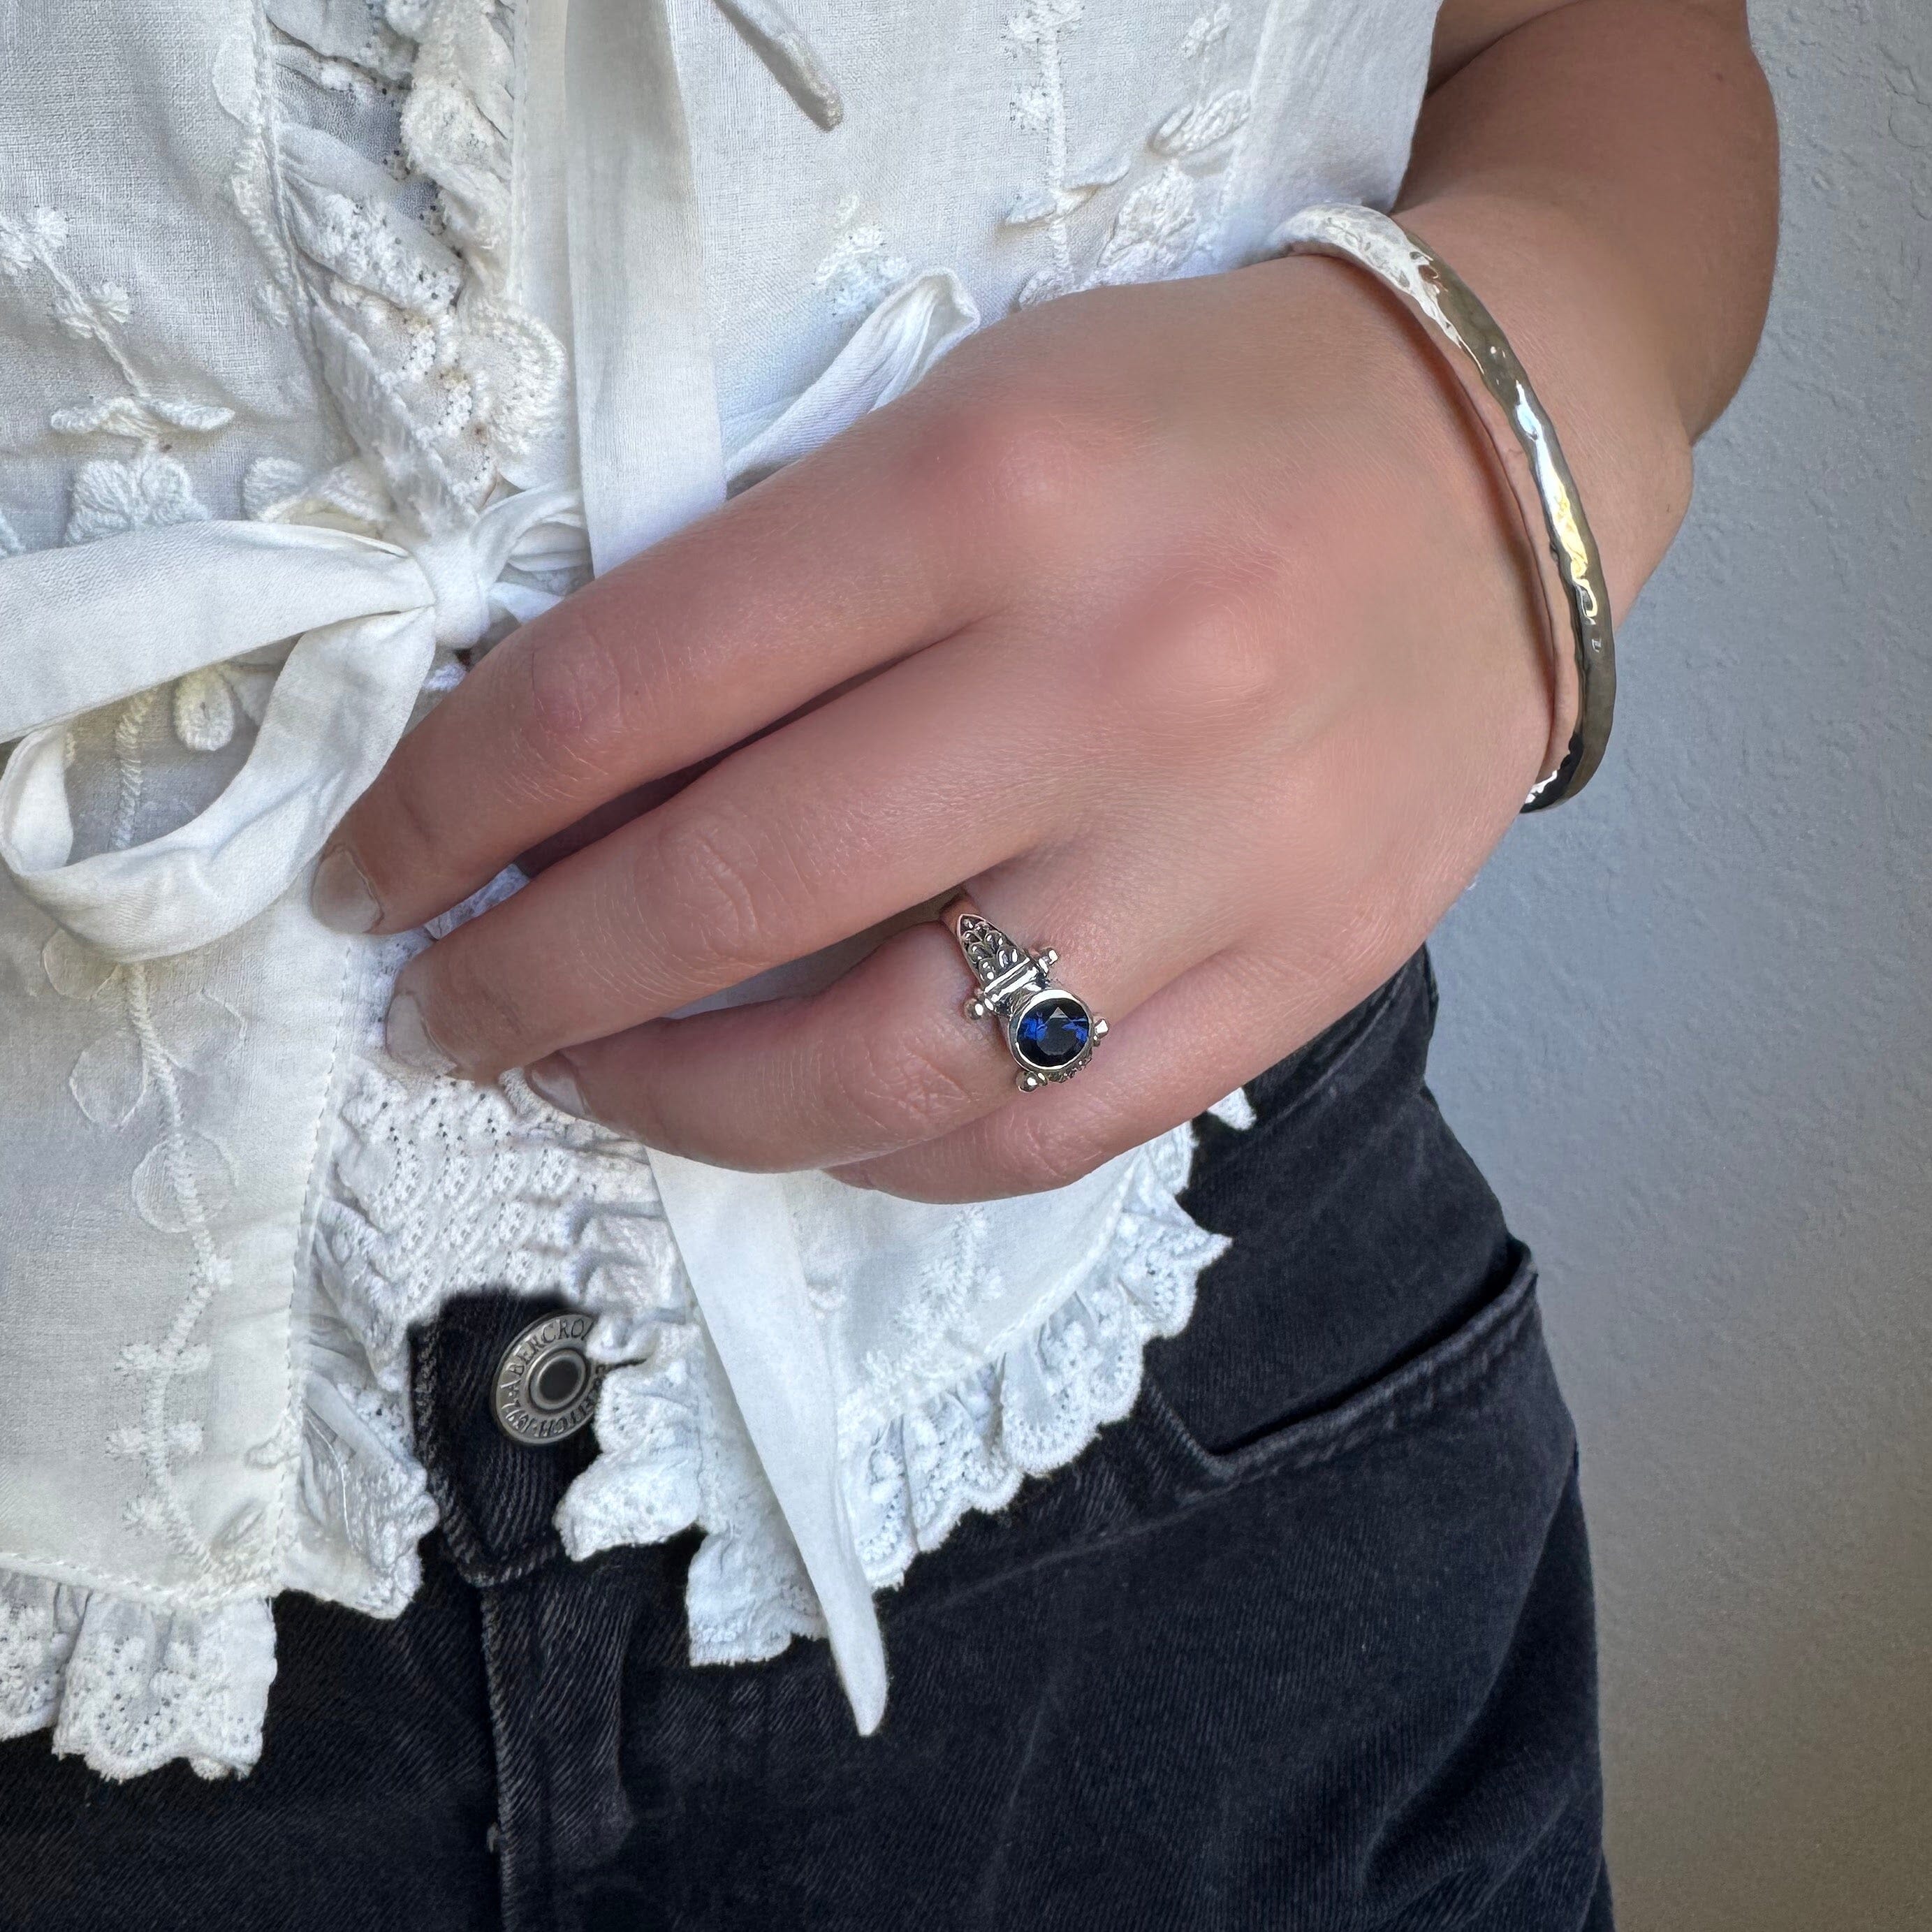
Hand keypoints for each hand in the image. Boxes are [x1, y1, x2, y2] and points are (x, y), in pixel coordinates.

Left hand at [315, 254, 1557, 1200]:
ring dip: (688, 1105)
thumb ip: (778, 595)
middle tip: (452, 1015)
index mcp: (989, 492)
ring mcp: (1213, 857)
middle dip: (533, 985)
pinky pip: (1042, 1136)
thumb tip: (578, 791)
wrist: (1491, 484)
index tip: (379, 876)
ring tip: (606, 1081)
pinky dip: (887, 1154)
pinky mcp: (1296, 974)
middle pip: (733, 897)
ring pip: (882, 1068)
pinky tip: (817, 1122)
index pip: (635, 680)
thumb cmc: (1194, 426)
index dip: (456, 802)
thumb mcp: (961, 424)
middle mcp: (1104, 681)